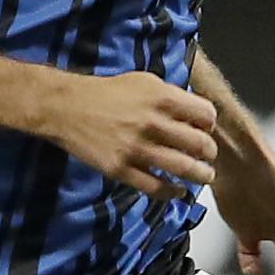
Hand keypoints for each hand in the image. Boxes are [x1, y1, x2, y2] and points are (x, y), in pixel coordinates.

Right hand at [41, 71, 217, 198]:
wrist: (65, 107)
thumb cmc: (105, 92)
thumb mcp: (143, 81)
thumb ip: (170, 95)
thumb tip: (193, 113)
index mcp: (162, 98)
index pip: (206, 115)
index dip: (209, 125)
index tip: (205, 130)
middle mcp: (154, 123)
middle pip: (200, 145)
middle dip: (209, 153)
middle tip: (208, 157)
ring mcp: (137, 149)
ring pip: (183, 169)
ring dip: (200, 176)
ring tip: (204, 177)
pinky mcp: (121, 169)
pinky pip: (155, 187)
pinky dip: (171, 192)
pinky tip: (176, 191)